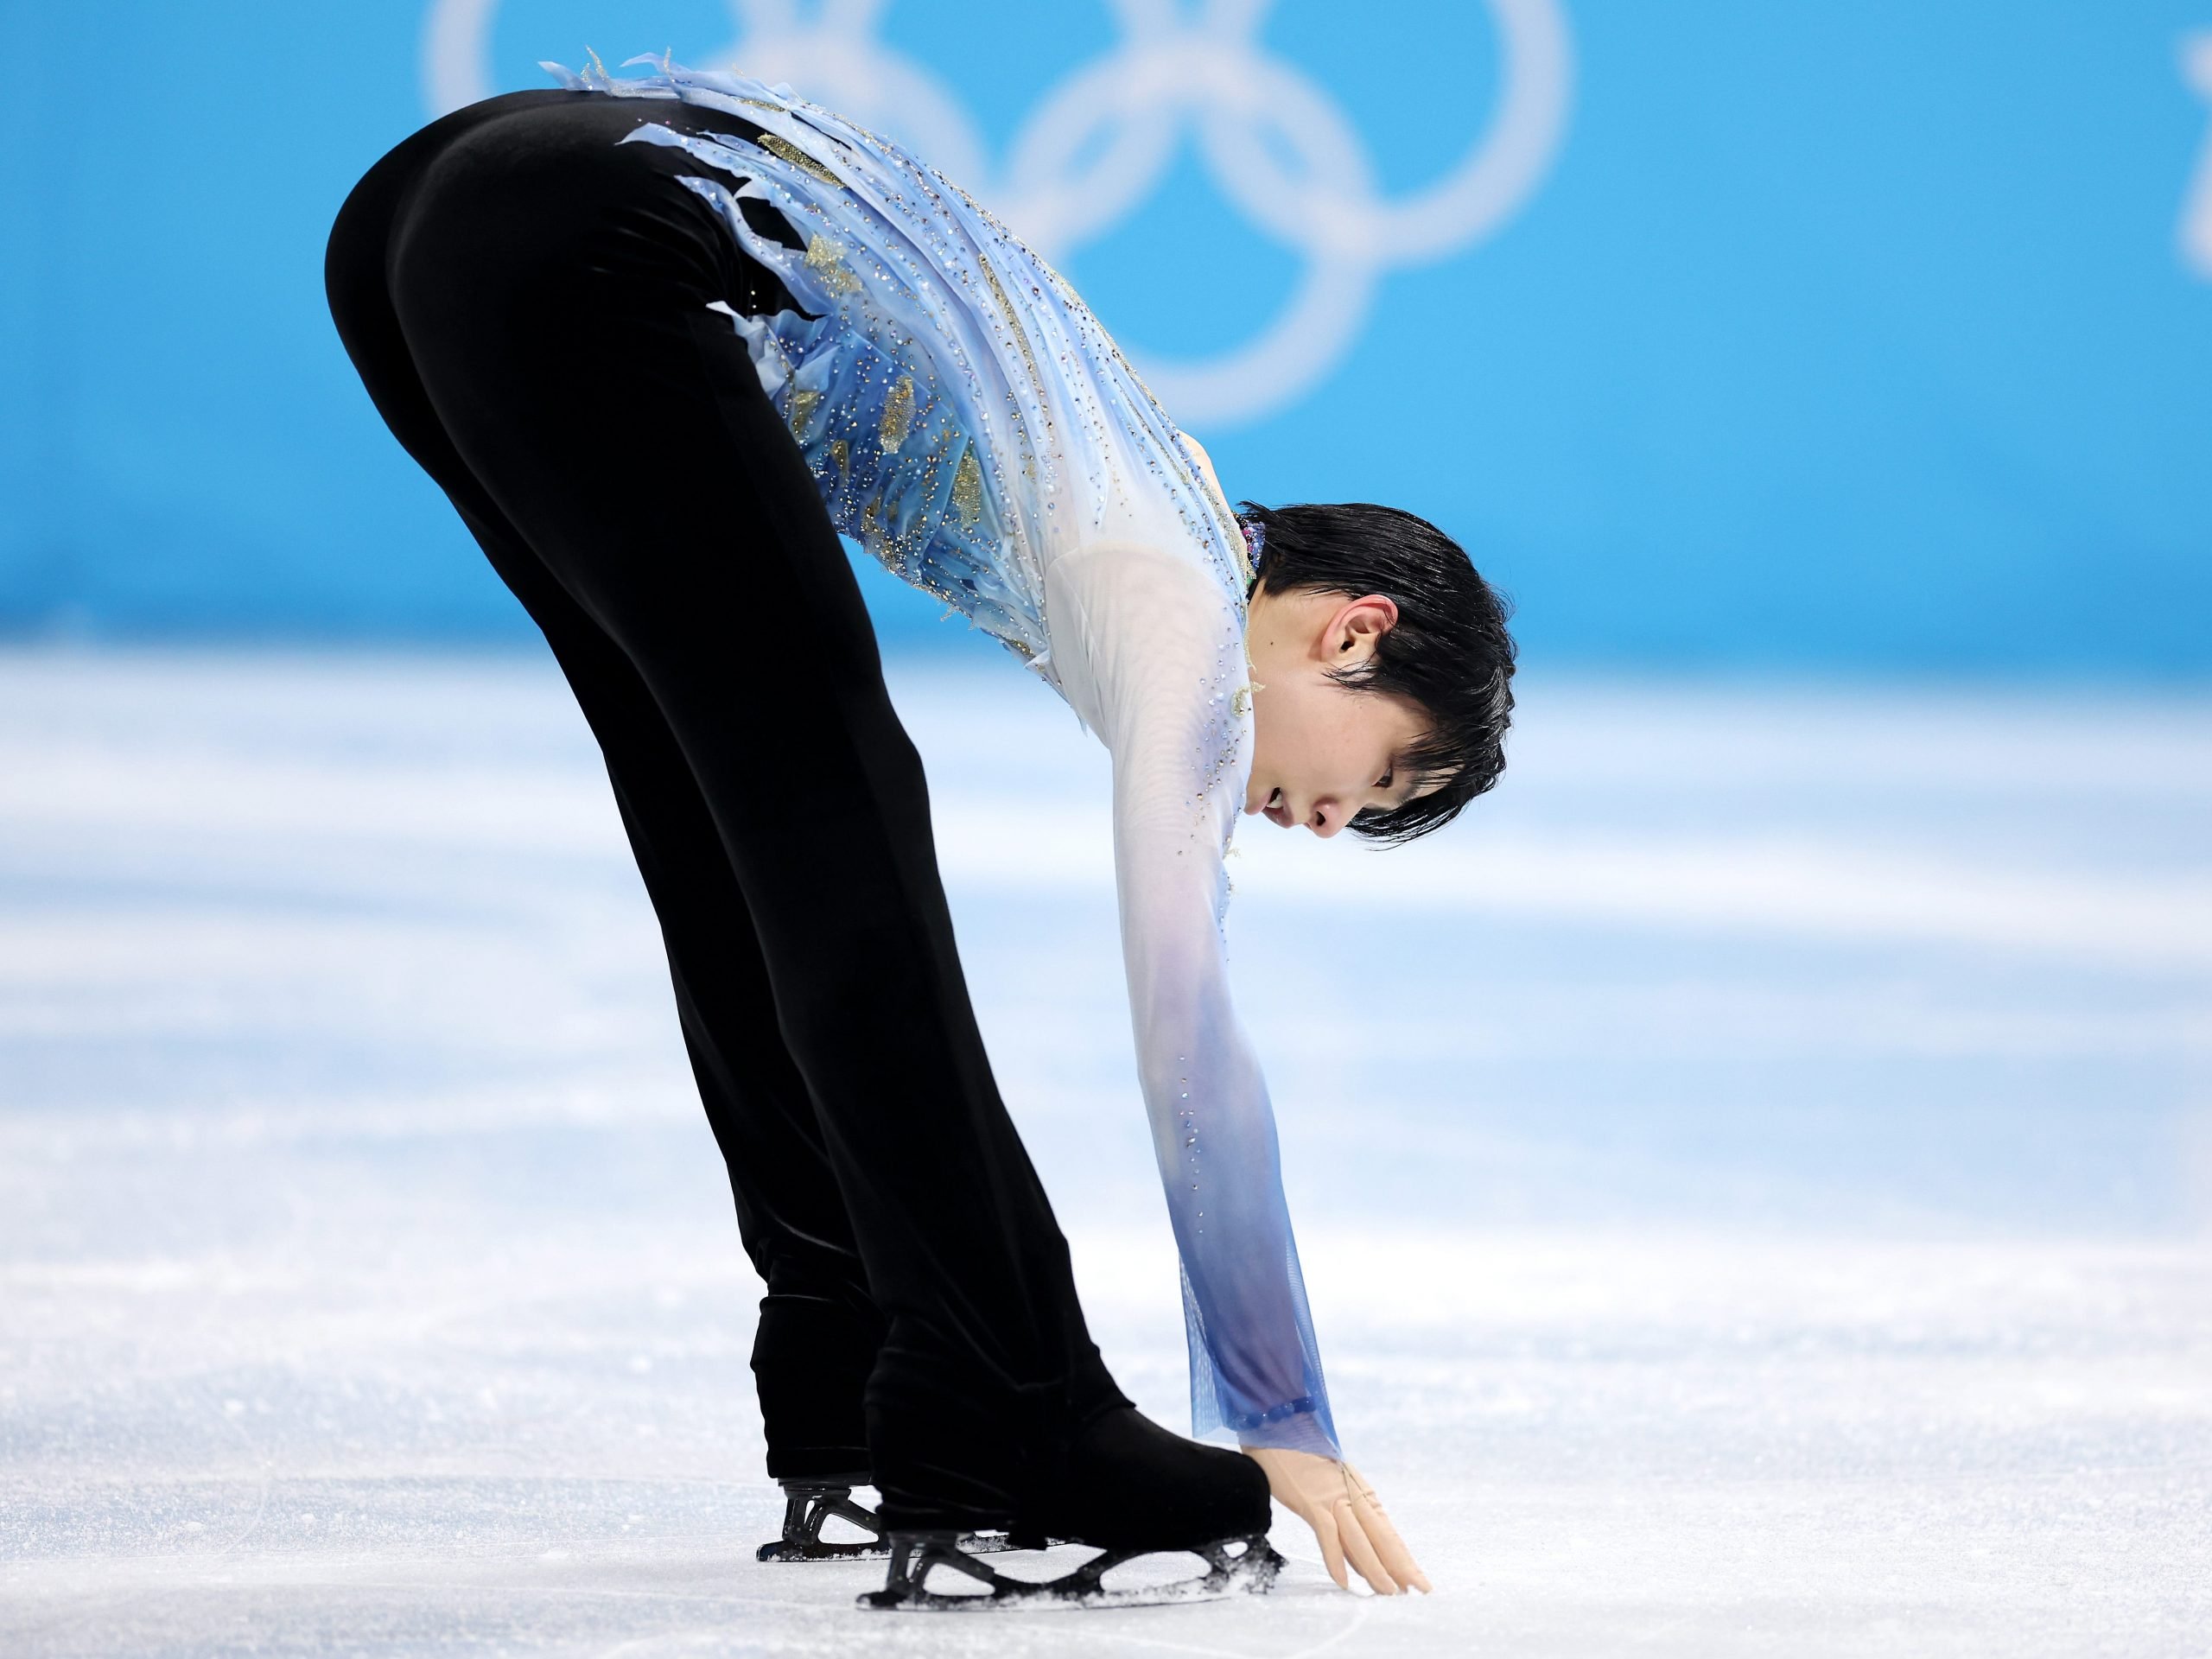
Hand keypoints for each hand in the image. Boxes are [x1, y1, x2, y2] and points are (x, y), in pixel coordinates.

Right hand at [1242, 1447, 1430, 1594]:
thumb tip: (1357, 1560)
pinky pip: (1327, 1534)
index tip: (1418, 1581)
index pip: (1387, 1532)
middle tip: (1420, 1590)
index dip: (1403, 1558)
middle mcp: (1352, 1496)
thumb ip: (1344, 1524)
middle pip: (1381, 1538)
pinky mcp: (1311, 1501)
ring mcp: (1333, 1498)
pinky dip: (1335, 1559)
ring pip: (1360, 1540)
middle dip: (1402, 1567)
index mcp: (1359, 1492)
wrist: (1278, 1427)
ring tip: (1389, 1592)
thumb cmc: (1299, 1459)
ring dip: (1376, 1569)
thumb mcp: (1329, 1488)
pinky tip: (1344, 1581)